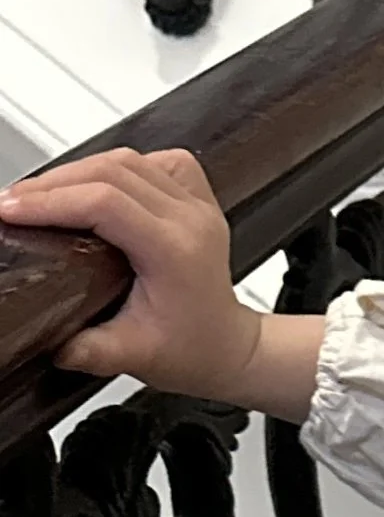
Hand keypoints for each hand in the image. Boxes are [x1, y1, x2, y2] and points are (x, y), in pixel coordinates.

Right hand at [0, 144, 262, 398]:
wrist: (229, 348)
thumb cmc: (193, 350)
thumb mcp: (133, 357)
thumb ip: (86, 350)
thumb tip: (46, 338)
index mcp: (177, 252)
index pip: (105, 203)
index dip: (50, 201)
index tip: (11, 209)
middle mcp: (191, 219)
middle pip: (111, 171)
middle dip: (52, 183)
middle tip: (13, 201)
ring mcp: (197, 204)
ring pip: (128, 159)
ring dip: (77, 169)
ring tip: (39, 192)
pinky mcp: (196, 197)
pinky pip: (153, 160)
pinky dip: (115, 165)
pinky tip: (92, 180)